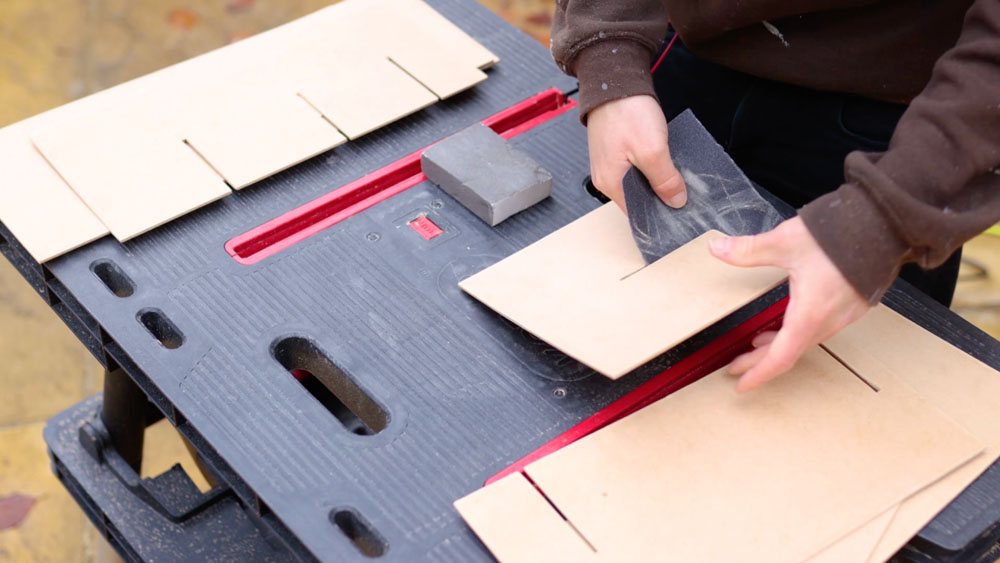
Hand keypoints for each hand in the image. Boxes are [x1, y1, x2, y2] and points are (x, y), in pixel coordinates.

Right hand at [587, 95, 686, 211]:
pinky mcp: (617, 150)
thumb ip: (664, 180)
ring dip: (658, 179)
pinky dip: (652, 166)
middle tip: (684, 191)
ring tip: (677, 175)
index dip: (659, 213)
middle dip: (660, 196)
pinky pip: (637, 167)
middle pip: (638, 198)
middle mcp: (607, 177)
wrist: (614, 79)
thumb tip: (675, 201)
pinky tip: (665, 159)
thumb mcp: (652, 151)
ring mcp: (611, 163)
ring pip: (639, 182)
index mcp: (611, 184)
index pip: (637, 212)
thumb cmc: (626, 112)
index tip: (679, 211)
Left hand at [708, 217, 871, 391]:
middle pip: (791, 352)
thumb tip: (718, 248)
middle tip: (738, 367)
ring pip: (807, 340)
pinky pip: (821, 328)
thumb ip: (748, 249)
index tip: (742, 384)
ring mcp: (845, 313)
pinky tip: (788, 321)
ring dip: (781, 345)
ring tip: (757, 345)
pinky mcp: (853, 304)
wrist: (885, 222)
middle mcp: (831, 319)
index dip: (759, 373)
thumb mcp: (785, 241)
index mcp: (811, 312)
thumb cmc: (842, 233)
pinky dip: (799, 332)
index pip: (781, 356)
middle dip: (761, 362)